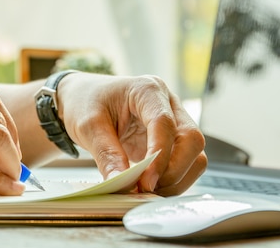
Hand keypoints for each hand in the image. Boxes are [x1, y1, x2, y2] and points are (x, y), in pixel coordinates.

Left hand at [58, 73, 206, 195]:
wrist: (83, 99)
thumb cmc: (85, 103)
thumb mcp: (88, 126)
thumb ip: (106, 154)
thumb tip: (122, 183)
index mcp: (147, 90)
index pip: (165, 123)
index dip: (159, 155)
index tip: (145, 181)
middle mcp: (168, 103)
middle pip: (192, 138)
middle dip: (173, 169)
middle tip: (145, 188)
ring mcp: (174, 121)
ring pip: (195, 154)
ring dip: (177, 178)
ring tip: (147, 190)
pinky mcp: (173, 140)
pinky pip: (187, 163)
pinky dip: (175, 180)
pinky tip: (152, 186)